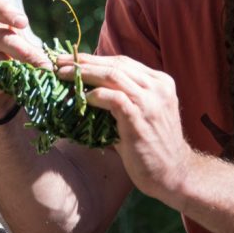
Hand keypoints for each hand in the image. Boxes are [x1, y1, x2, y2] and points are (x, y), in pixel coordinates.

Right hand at [0, 0, 47, 121]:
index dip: (4, 10)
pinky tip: (6, 87)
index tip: (23, 23)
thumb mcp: (26, 53)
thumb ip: (34, 53)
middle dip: (20, 49)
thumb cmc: (14, 61)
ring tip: (27, 78)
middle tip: (41, 63)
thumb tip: (47, 64)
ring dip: (9, 69)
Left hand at [55, 53, 190, 203]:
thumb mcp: (142, 113)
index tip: (71, 59)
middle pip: (115, 64)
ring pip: (113, 76)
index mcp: (159, 82)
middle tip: (59, 62)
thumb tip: (88, 87)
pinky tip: (82, 98)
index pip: (122, 62)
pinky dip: (96, 95)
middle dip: (84, 61)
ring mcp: (151, 101)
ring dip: (84, 73)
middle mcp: (158, 87)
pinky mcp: (141, 118)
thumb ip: (123, 97)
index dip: (94, 59)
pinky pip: (114, 99)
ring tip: (63, 74)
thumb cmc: (151, 146)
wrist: (173, 174)